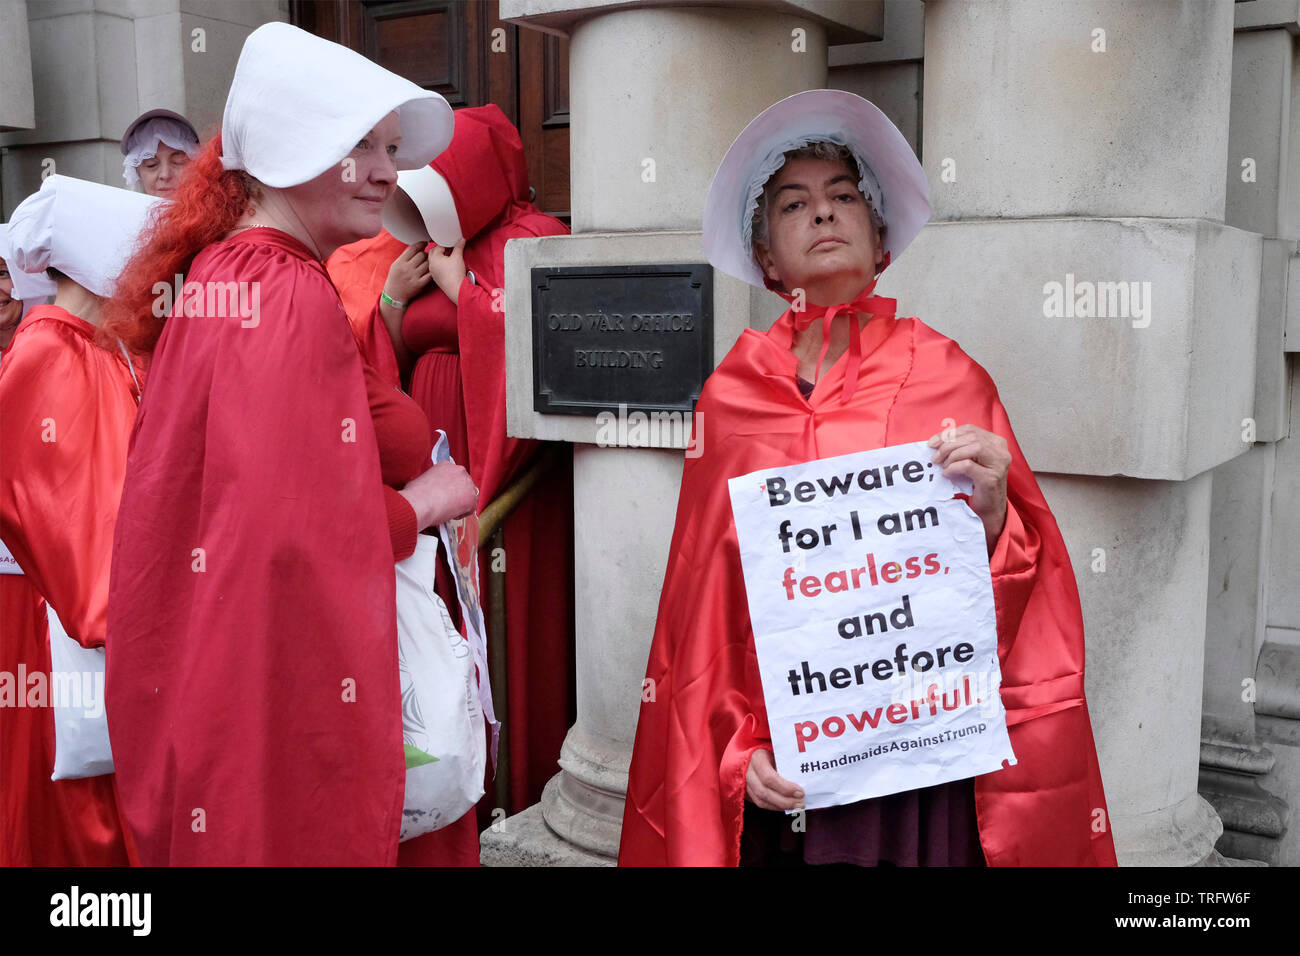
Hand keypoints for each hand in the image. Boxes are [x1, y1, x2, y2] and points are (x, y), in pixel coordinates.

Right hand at [382, 242, 432, 305]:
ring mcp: (414, 276)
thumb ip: (405, 256)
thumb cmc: (396, 278)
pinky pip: (430, 274)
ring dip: (430, 262)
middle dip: (425, 254)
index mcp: (400, 262)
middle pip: (422, 255)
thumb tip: (417, 246)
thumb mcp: (396, 265)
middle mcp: (407, 268)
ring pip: (428, 264)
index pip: (413, 248)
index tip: (424, 243)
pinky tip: (431, 270)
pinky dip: (432, 271)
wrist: (394, 295)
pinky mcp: (420, 284)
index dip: (421, 244)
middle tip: (426, 256)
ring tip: (428, 263)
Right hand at [397, 461, 477, 528]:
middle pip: (463, 484)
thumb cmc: (416, 494)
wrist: (420, 503)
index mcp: (446, 465)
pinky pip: (470, 508)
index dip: (449, 487)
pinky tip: (451, 514)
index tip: (445, 494)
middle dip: (457, 494)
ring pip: (469, 495)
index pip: (453, 476)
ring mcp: (467, 484)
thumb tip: (432, 490)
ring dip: (461, 503)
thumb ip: (432, 482)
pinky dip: (462, 513)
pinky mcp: (471, 498)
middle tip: (448, 503)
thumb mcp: (422, 480)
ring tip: (448, 510)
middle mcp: (458, 471)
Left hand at [426, 239, 467, 304]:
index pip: (438, 246)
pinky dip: (440, 265)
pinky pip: (436, 268)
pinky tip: (447, 266)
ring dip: (440, 257)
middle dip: (441, 249)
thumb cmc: (455, 274)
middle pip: (433, 252)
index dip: (446, 244)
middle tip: (449, 249)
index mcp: (434, 258)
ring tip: (448, 257)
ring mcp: (433, 272)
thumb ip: (459, 246)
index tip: (452, 244)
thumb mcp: (458, 256)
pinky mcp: (436, 278)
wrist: (456, 289)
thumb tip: (461, 240)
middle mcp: (431, 265)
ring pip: (434, 261)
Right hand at [745, 748, 803, 810]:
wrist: (754, 754)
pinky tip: (787, 806)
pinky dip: (775, 807)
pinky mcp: (748, 791)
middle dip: (785, 801)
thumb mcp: (777, 751)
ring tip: (797, 806)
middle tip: (801, 803)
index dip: (785, 788)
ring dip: (781, 806)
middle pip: (764, 792)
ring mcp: (746, 783)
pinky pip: (760, 803)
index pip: (769, 777)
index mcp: (757, 758)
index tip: (801, 792)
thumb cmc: (771, 751)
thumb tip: (804, 775)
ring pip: (762, 801)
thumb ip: (787, 762)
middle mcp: (748, 772)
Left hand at [926, 423, 1010, 553]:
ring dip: (951, 456)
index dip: (949, 434)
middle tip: (935, 457)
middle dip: (948, 445)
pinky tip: (948, 474)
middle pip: (970, 437)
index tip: (933, 442)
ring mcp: (999, 464)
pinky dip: (954, 468)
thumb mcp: (970, 459)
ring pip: (972, 448)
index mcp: (996, 442)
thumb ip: (960, 447)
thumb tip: (936, 441)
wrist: (989, 508)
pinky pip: (968, 465)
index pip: (970, 429)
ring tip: (943, 466)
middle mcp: (1001, 450)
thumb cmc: (977, 483)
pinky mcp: (992, 478)